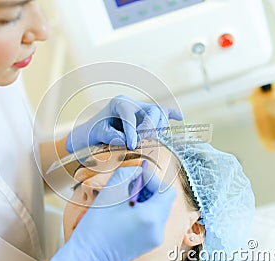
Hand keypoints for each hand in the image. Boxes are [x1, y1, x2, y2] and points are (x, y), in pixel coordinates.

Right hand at [44, 167, 175, 260]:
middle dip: (148, 189)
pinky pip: (151, 221)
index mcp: (151, 218)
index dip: (152, 180)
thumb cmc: (95, 229)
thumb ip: (127, 175)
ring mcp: (153, 239)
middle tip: (131, 186)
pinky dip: (142, 212)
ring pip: (157, 210)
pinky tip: (124, 212)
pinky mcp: (146, 244)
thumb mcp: (110, 193)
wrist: (87, 256)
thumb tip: (138, 172)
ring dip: (145, 200)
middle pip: (163, 201)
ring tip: (125, 200)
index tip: (138, 177)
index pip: (166, 191)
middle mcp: (157, 231)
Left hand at [66, 95, 182, 151]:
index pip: (130, 114)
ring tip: (147, 139)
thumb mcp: (98, 133)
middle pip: (152, 111)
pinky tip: (180, 118)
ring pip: (160, 114)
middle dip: (149, 127)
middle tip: (140, 141)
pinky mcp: (147, 117)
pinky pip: (164, 113)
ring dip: (158, 128)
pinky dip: (172, 115)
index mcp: (119, 103)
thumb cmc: (95, 132)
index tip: (131, 145)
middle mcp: (133, 104)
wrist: (94, 132)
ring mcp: (142, 110)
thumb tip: (126, 141)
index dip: (132, 130)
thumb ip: (110, 136)